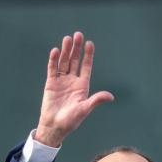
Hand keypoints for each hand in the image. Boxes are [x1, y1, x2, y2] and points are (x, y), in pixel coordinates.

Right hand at [34, 31, 114, 146]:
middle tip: (78, 35)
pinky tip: (56, 51)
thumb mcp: (85, 109)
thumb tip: (111, 97)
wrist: (54, 126)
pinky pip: (52, 69)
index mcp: (82, 86)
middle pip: (75, 61)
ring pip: (64, 62)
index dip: (88, 55)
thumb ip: (96, 100)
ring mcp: (61, 81)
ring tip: (68, 39)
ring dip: (66, 51)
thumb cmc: (71, 120)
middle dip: (77, 48)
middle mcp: (72, 81)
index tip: (90, 44)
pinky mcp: (51, 83)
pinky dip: (54, 60)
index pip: (86, 67)